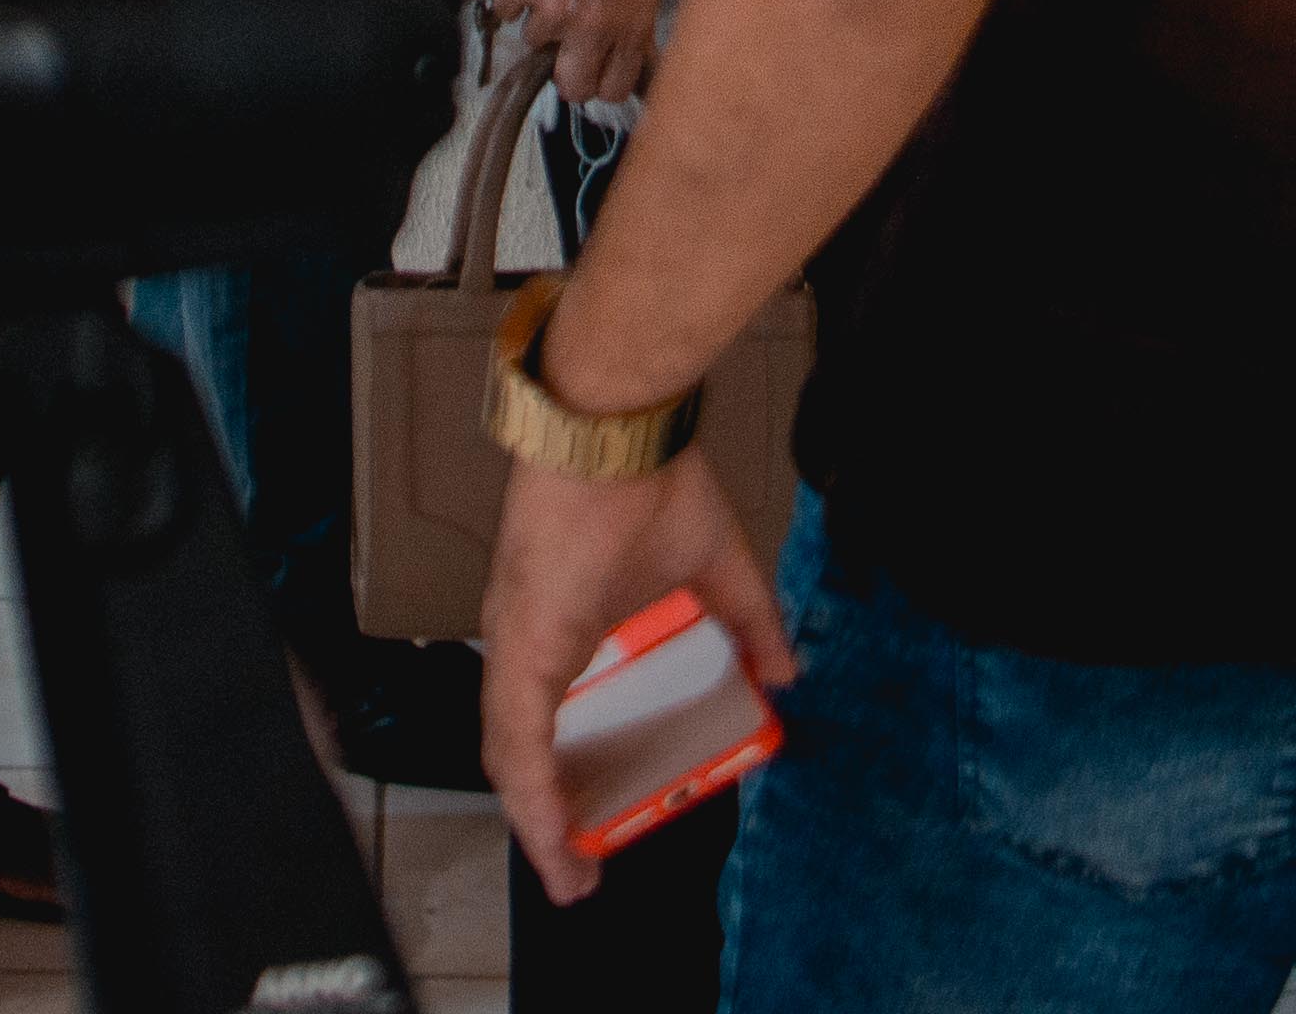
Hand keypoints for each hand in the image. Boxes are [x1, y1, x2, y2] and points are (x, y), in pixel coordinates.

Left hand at [477, 440, 785, 899]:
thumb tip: (786, 674)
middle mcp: (520, 642)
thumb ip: (750, 622)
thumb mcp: (714, 566)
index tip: (586, 831)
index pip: (541, 721)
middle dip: (548, 817)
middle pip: (519, 752)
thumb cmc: (652, 480)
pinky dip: (531, 793)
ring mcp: (513, 643)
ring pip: (509, 757)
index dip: (557, 779)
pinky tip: (551, 834)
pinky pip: (515, 740)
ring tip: (569, 872)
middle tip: (583, 866)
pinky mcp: (520, 643)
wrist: (616, 424)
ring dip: (537, 821)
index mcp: (556, 627)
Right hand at [488, 0, 668, 110]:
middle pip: (572, 87)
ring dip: (540, 18)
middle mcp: (593, 26)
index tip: (594, 70)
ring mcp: (552, 9)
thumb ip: (639, 21)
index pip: (614, 89)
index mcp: (632, 25)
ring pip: (535, 41)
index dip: (601, 82)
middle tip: (563, 49)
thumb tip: (636, 60)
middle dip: (567, 73)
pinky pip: (506, 13)